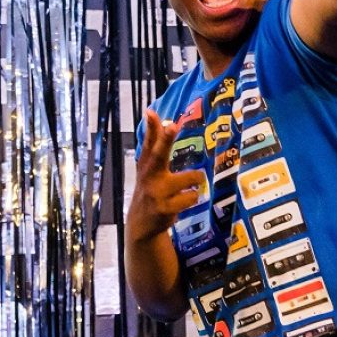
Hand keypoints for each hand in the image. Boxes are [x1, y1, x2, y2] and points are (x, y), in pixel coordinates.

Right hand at [127, 110, 205, 240]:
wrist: (141, 224)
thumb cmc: (150, 189)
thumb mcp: (147, 168)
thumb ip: (154, 145)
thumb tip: (161, 118)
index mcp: (146, 164)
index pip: (149, 142)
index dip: (152, 127)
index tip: (152, 112)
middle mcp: (149, 176)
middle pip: (159, 155)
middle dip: (165, 140)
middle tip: (172, 125)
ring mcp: (156, 193)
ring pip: (191, 178)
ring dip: (196, 180)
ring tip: (190, 186)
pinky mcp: (165, 209)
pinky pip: (192, 197)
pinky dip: (192, 197)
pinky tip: (183, 201)